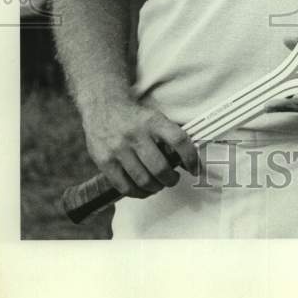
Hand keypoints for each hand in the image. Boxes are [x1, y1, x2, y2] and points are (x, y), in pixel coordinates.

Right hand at [80, 97, 199, 198]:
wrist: (102, 105)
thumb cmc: (133, 116)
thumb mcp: (153, 117)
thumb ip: (167, 136)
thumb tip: (185, 160)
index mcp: (152, 121)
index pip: (178, 140)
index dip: (190, 158)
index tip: (194, 168)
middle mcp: (135, 134)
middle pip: (160, 167)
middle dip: (171, 179)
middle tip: (173, 179)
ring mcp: (118, 148)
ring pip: (143, 180)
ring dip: (155, 187)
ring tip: (158, 185)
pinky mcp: (104, 161)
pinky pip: (124, 186)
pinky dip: (137, 192)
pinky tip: (142, 189)